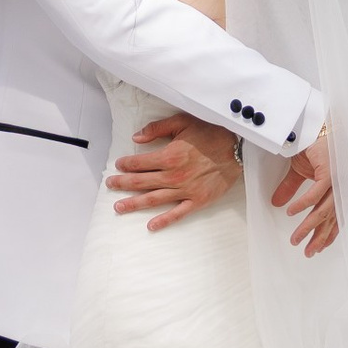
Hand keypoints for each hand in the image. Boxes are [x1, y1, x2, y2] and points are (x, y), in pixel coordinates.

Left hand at [107, 110, 241, 229]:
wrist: (238, 148)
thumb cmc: (210, 132)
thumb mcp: (182, 122)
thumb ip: (157, 129)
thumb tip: (136, 138)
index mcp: (169, 156)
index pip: (139, 163)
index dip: (126, 164)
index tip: (119, 165)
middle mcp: (173, 176)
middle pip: (141, 183)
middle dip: (123, 184)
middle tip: (110, 185)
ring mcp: (185, 190)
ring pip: (153, 199)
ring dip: (134, 204)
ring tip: (119, 207)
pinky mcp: (197, 200)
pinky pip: (177, 213)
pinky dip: (164, 221)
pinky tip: (151, 226)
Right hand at [272, 127, 337, 255]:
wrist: (313, 124)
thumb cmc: (312, 144)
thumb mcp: (299, 171)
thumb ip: (290, 189)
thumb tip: (276, 204)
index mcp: (337, 188)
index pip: (335, 216)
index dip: (328, 234)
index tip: (319, 248)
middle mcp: (341, 186)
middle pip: (331, 219)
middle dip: (319, 238)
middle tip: (308, 253)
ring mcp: (337, 180)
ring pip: (323, 211)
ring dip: (308, 227)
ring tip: (296, 239)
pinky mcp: (329, 172)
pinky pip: (315, 194)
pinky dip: (303, 205)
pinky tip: (292, 214)